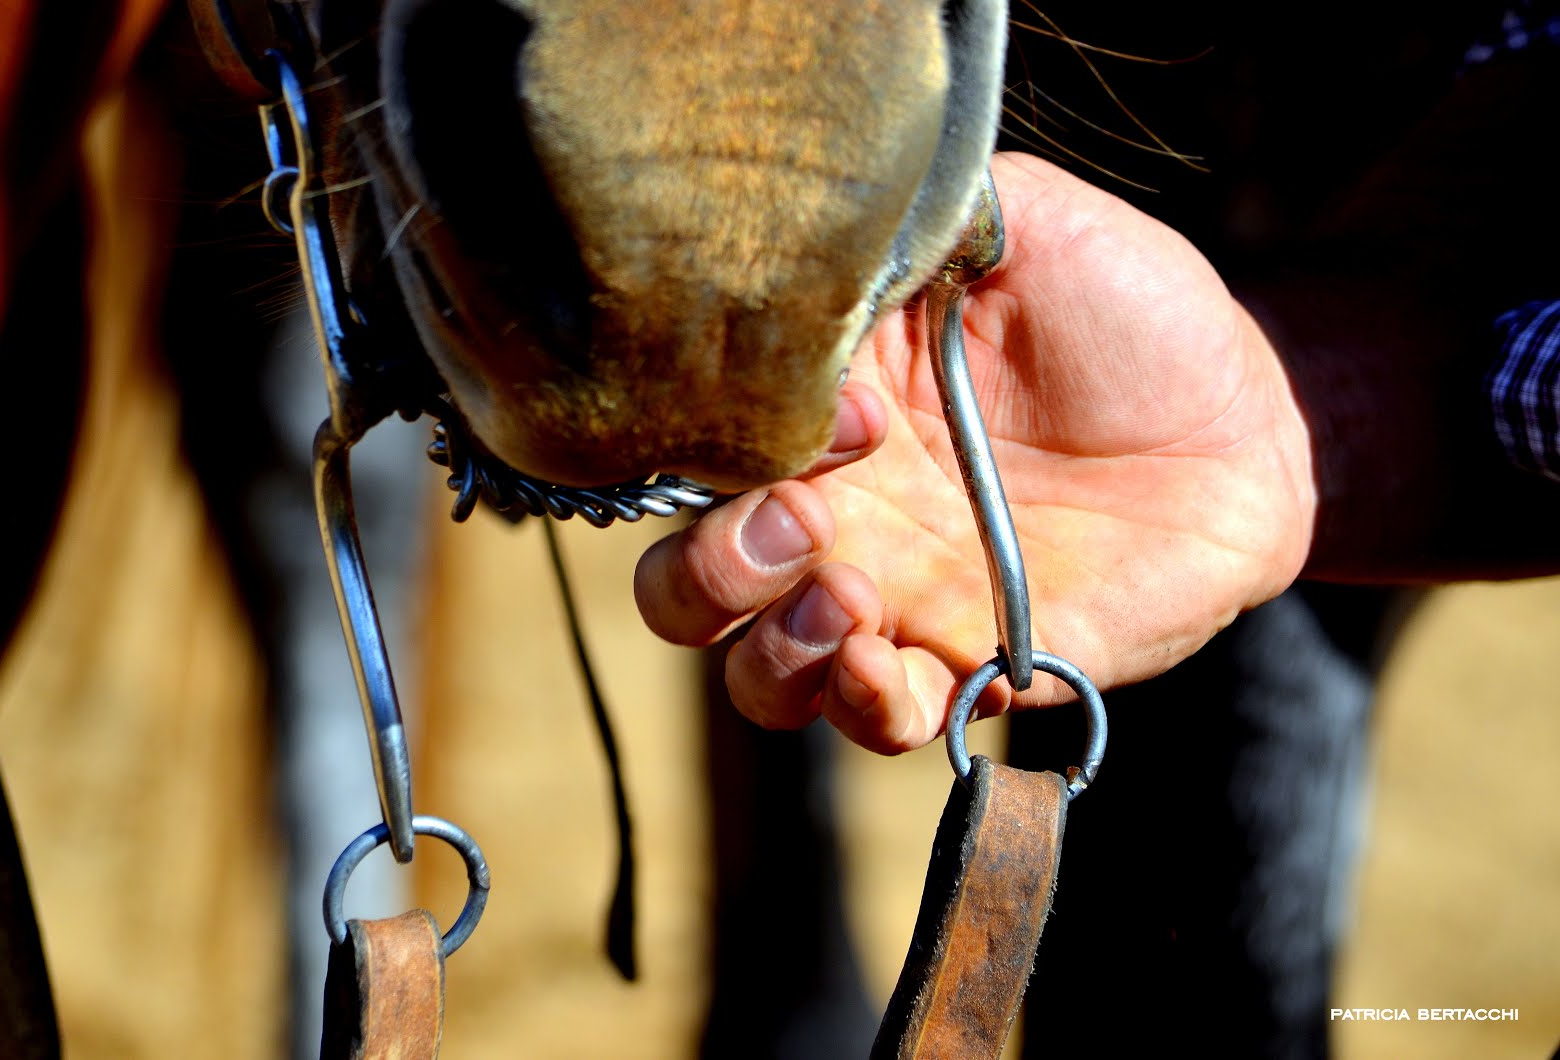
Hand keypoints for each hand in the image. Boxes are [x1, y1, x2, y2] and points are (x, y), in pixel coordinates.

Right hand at [634, 153, 1315, 753]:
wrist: (1243, 420)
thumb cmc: (1130, 309)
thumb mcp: (1025, 225)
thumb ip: (927, 222)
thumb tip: (834, 224)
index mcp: (824, 411)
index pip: (704, 446)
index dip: (737, 440)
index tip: (856, 405)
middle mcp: (835, 514)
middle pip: (686, 585)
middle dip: (713, 569)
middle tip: (801, 522)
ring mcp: (895, 599)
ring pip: (756, 673)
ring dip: (774, 649)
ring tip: (851, 597)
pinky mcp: (969, 666)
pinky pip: (876, 720)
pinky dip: (859, 707)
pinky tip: (886, 664)